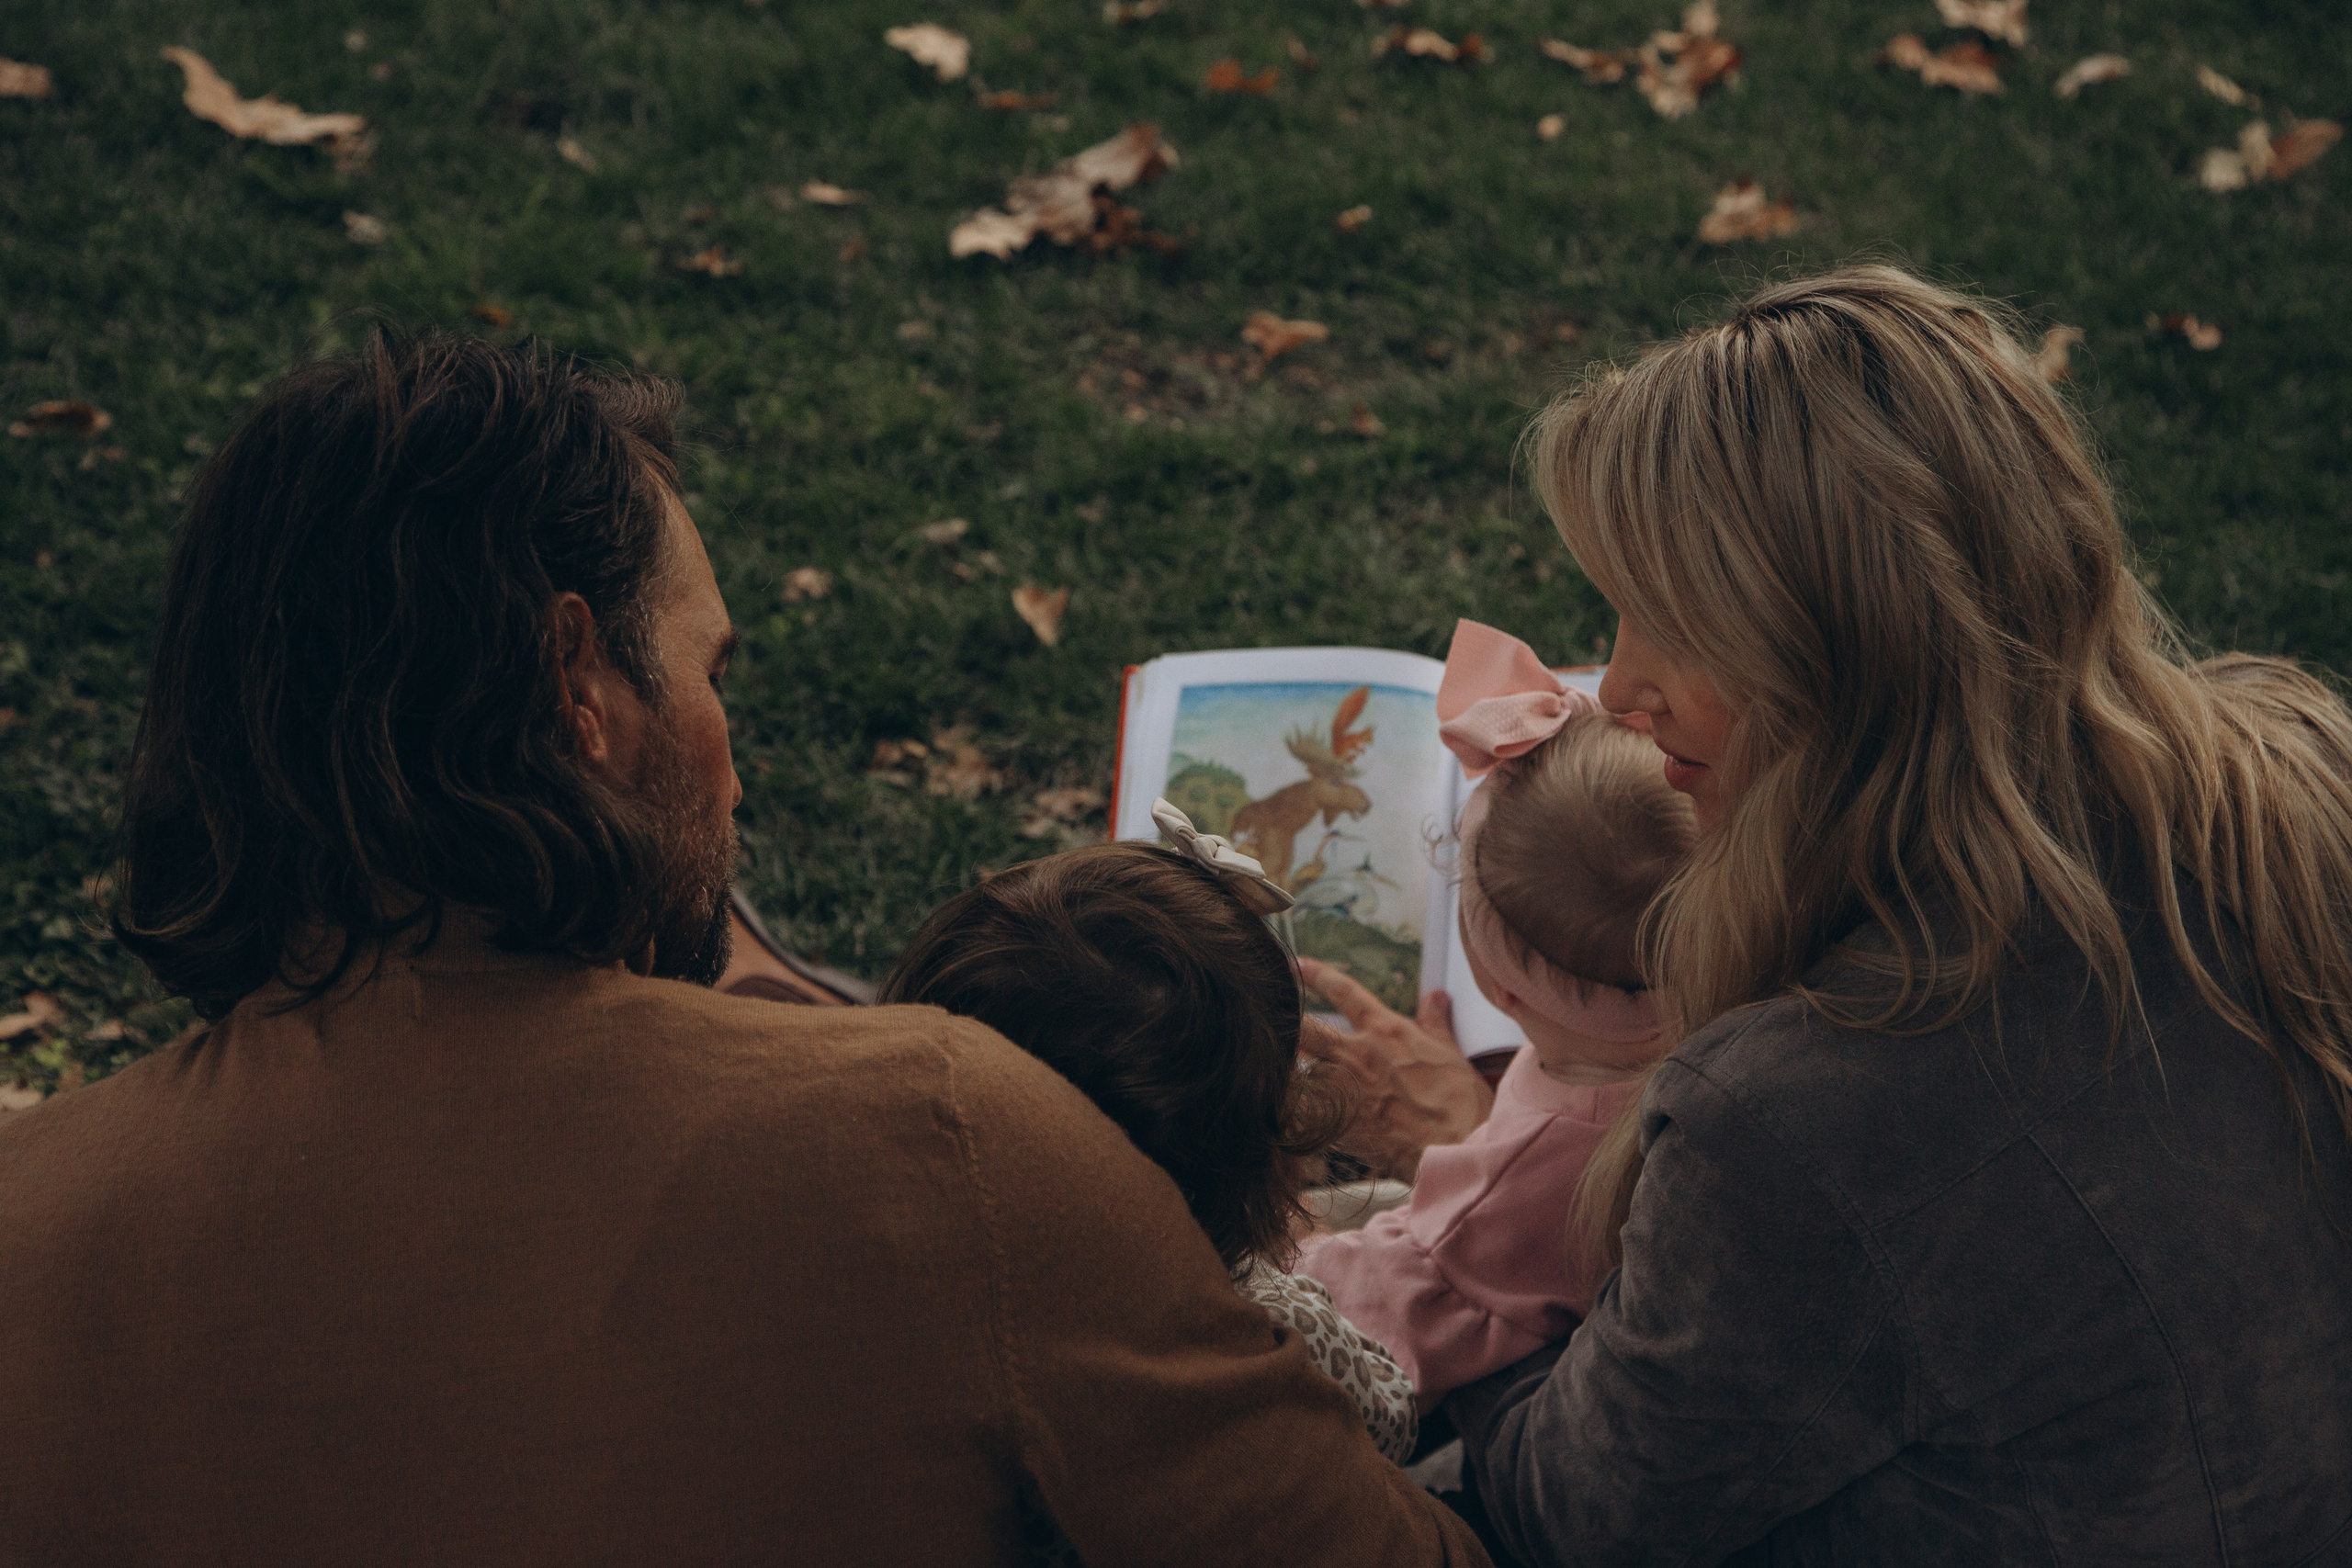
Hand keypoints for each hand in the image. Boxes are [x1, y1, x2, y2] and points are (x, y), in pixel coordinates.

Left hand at [1297, 957, 1494, 1182]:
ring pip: (1298, 1071)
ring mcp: (1343, 1089)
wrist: (1455, 1150)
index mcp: (1386, 1031)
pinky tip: (1292, 1117)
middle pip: (1305, 1029)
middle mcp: (1358, 1053)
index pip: (1344, 991)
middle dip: (1287, 1024)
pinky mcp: (1335, 1124)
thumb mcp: (1452, 1055)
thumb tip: (1435, 996)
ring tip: (1283, 1076)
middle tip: (1272, 1021)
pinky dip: (1297, 1113)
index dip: (1316, 974)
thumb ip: (1435, 1023)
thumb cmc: (1460, 1105)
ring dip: (1294, 1074)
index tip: (1295, 964)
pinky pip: (1301, 1113)